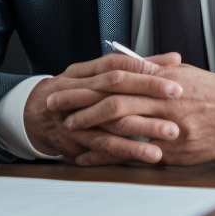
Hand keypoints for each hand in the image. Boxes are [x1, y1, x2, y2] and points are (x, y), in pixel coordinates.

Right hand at [23, 52, 184, 164]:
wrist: (36, 115)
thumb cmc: (77, 92)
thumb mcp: (98, 75)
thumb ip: (137, 67)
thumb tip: (174, 59)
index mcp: (87, 72)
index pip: (119, 65)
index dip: (145, 68)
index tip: (175, 74)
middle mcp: (80, 90)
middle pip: (115, 88)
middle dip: (148, 92)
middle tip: (178, 98)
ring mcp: (76, 116)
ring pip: (112, 120)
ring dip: (143, 127)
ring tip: (171, 133)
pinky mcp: (76, 141)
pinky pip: (104, 146)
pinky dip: (127, 150)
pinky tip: (150, 155)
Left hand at [50, 66, 214, 164]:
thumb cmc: (212, 90)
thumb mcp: (181, 73)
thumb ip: (151, 70)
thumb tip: (121, 62)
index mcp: (163, 80)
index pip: (117, 81)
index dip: (87, 86)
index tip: (63, 86)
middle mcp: (166, 103)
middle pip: (114, 104)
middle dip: (80, 107)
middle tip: (54, 108)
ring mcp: (172, 129)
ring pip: (123, 130)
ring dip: (91, 132)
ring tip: (66, 133)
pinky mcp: (177, 153)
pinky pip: (137, 155)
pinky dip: (110, 156)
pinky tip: (90, 156)